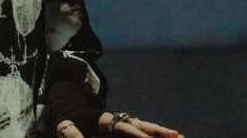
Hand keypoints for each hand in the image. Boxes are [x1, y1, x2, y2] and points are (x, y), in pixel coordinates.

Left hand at [55, 113, 184, 137]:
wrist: (69, 111)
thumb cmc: (68, 124)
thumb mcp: (67, 129)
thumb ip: (75, 136)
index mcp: (101, 119)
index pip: (121, 127)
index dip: (133, 134)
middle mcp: (115, 119)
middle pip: (139, 124)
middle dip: (157, 131)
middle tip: (176, 136)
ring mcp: (122, 122)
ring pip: (144, 127)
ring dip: (161, 132)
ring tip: (180, 136)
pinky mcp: (124, 128)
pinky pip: (142, 130)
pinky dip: (156, 134)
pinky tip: (172, 136)